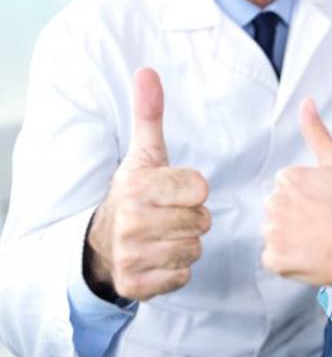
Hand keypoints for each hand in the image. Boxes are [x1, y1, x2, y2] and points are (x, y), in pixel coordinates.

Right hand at [85, 68, 210, 301]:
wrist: (103, 242)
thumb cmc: (137, 193)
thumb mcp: (144, 153)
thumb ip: (150, 114)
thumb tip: (147, 70)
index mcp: (136, 186)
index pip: (200, 188)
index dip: (194, 190)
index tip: (174, 190)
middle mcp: (130, 221)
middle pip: (202, 221)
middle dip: (193, 218)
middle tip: (169, 215)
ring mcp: (130, 256)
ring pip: (195, 249)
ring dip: (186, 244)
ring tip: (164, 235)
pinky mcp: (136, 286)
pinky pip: (183, 276)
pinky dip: (176, 269)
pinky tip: (159, 258)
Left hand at [262, 99, 331, 306]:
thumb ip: (317, 133)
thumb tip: (306, 101)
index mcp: (288, 177)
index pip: (288, 187)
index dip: (309, 197)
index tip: (327, 206)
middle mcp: (274, 201)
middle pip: (279, 208)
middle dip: (297, 216)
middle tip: (325, 225)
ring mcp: (272, 231)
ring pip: (276, 232)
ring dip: (292, 238)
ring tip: (319, 242)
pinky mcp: (273, 258)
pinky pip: (274, 257)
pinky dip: (289, 261)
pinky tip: (310, 257)